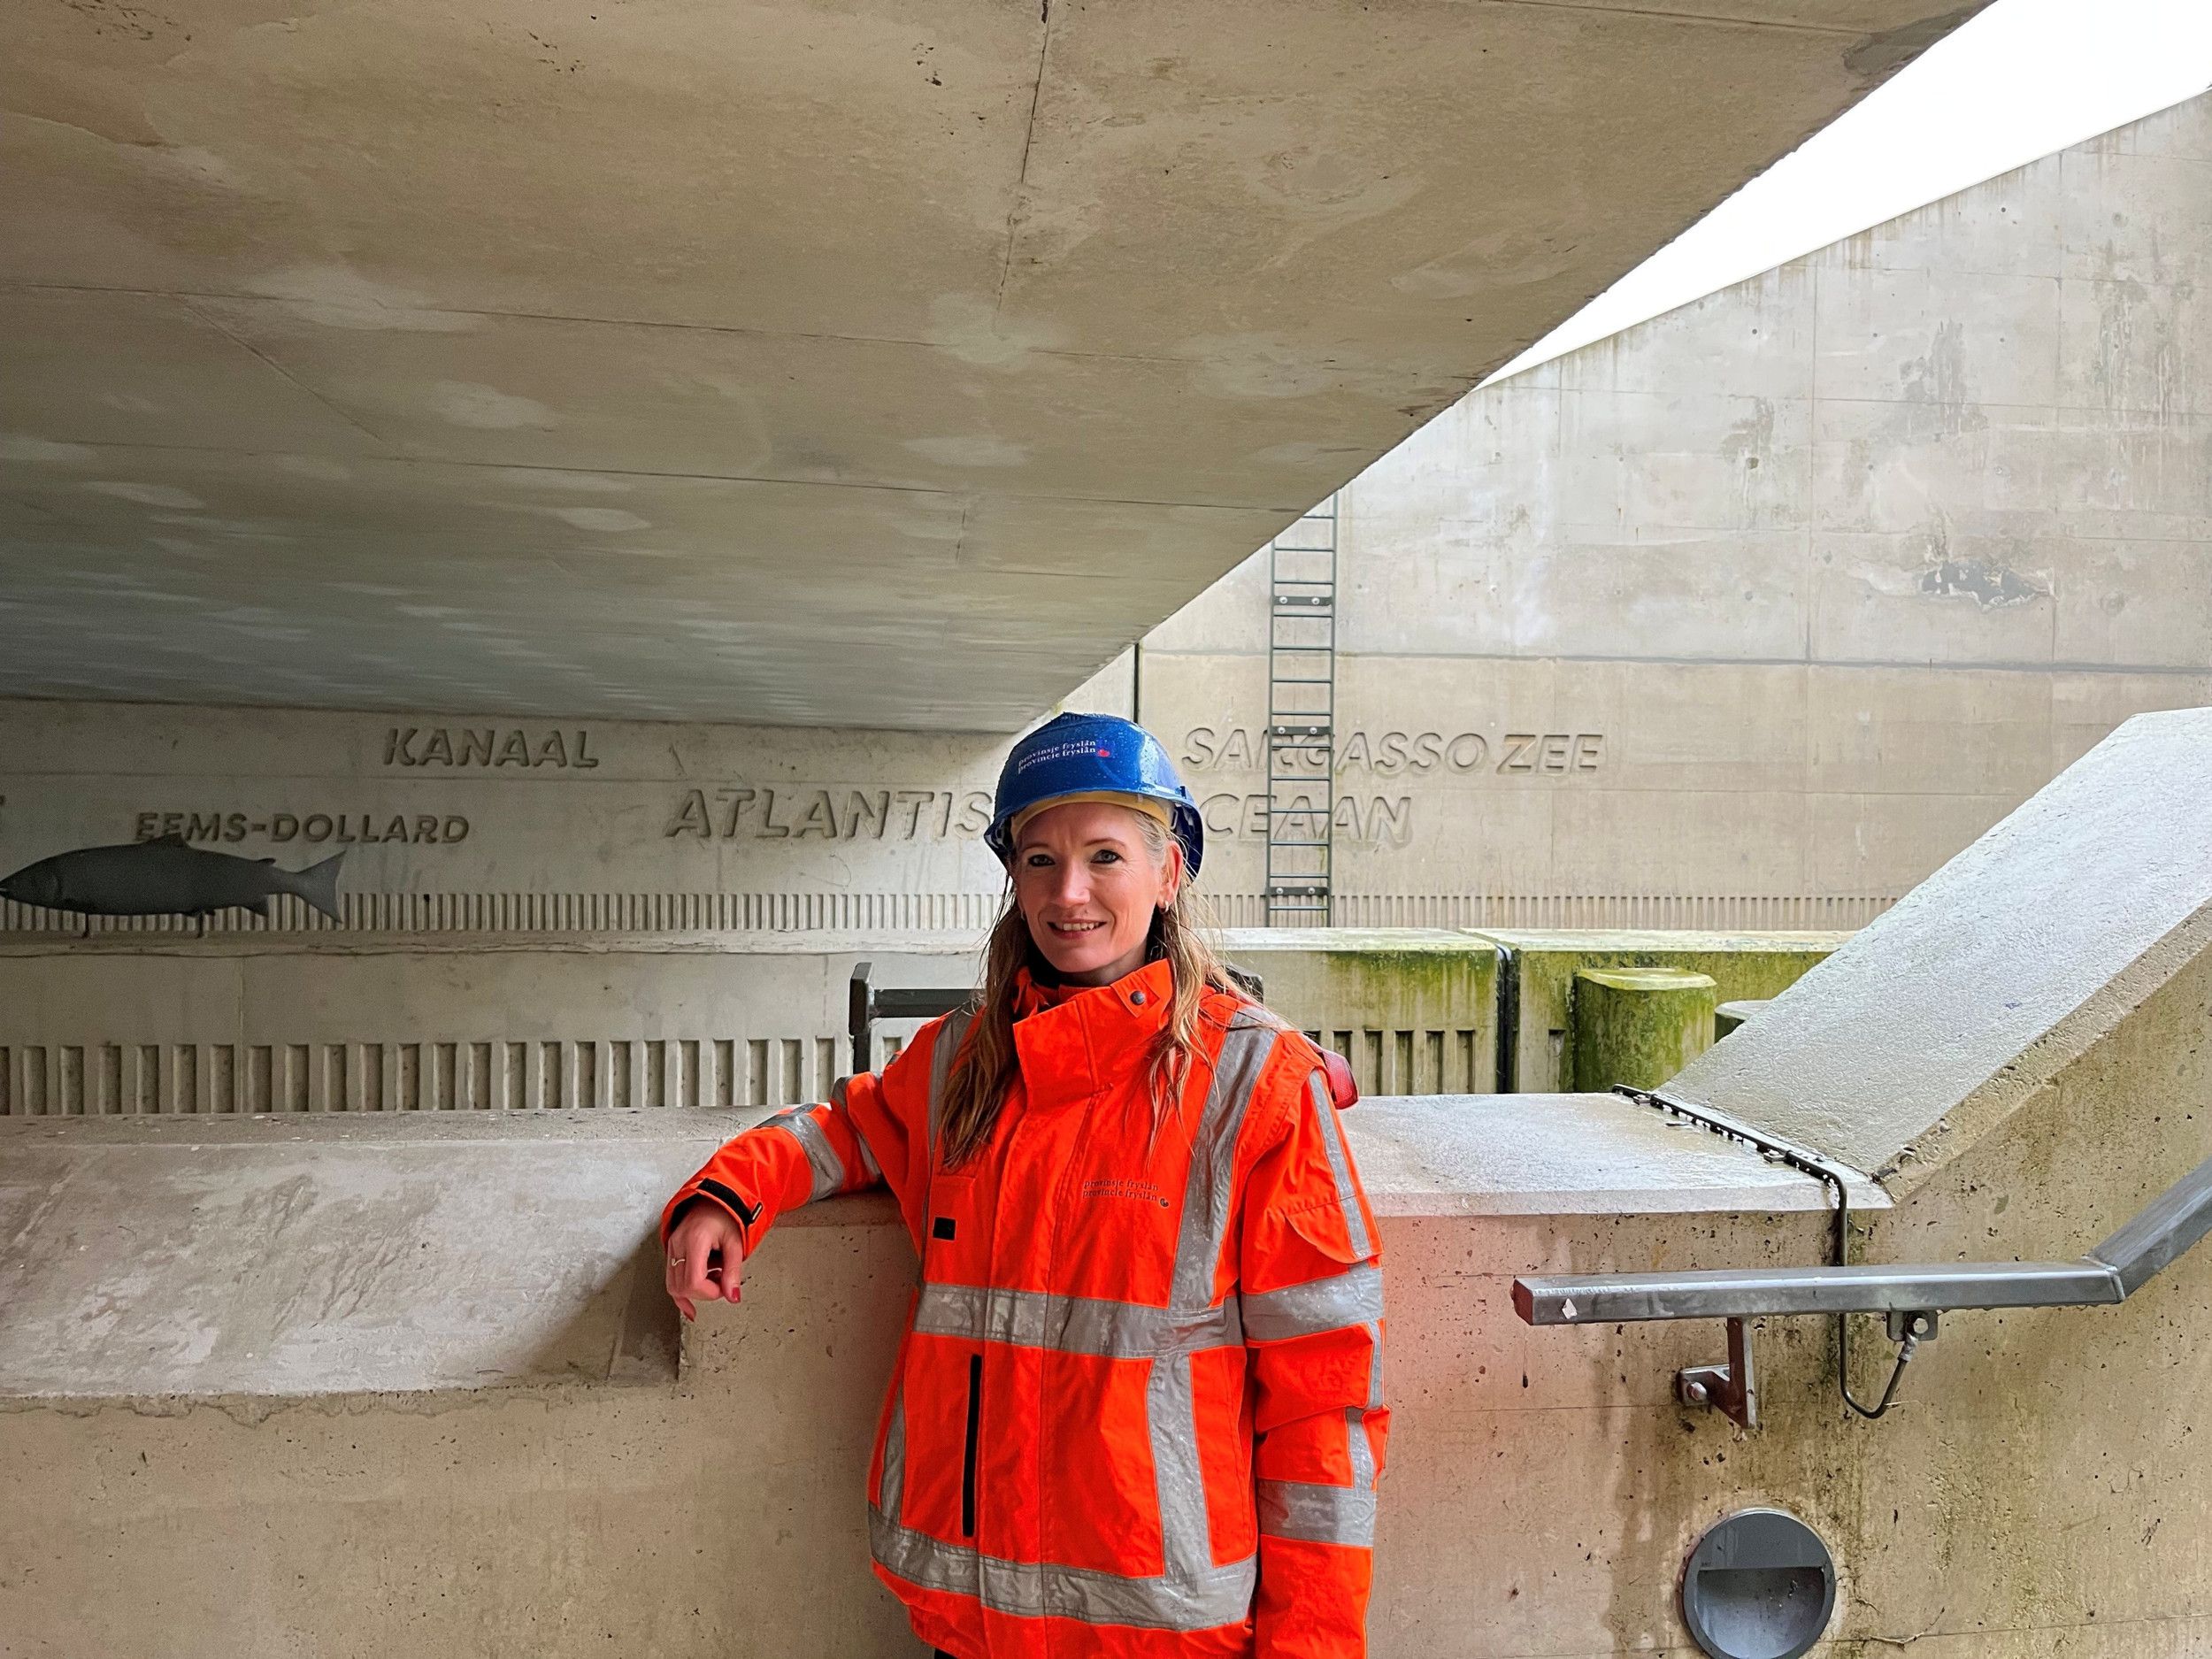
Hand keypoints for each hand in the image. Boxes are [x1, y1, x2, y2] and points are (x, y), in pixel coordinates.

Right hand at [664, 1202, 745, 1320]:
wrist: (715, 1197)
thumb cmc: (726, 1214)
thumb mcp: (736, 1242)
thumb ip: (733, 1271)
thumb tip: (733, 1297)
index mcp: (695, 1240)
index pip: (693, 1282)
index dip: (710, 1293)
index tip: (724, 1288)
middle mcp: (678, 1244)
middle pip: (681, 1287)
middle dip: (704, 1293)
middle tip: (722, 1282)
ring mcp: (672, 1247)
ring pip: (672, 1285)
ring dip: (694, 1291)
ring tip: (712, 1278)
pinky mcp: (671, 1250)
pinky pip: (670, 1278)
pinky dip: (681, 1293)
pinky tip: (689, 1306)